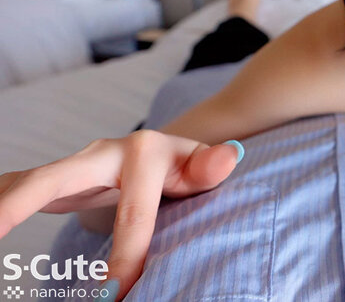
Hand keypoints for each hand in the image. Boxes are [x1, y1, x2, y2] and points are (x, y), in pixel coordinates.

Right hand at [0, 130, 243, 300]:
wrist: (158, 151)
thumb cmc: (182, 167)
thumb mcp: (199, 167)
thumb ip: (211, 166)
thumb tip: (230, 157)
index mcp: (140, 154)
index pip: (133, 214)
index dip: (126, 257)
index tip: (114, 297)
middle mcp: (98, 154)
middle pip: (50, 180)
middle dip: (14, 205)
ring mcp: (71, 167)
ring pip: (21, 185)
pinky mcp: (51, 181)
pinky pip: (16, 194)